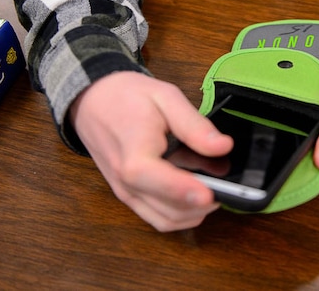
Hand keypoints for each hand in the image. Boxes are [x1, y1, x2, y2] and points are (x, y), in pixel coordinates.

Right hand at [69, 71, 232, 231]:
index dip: (187, 191)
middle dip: (202, 202)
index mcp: (134, 155)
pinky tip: (196, 192)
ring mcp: (126, 193)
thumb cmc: (127, 96)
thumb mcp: (165, 97)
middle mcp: (126, 182)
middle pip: (170, 210)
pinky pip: (158, 217)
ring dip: (194, 210)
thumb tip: (223, 146)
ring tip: (212, 183)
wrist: (92, 102)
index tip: (212, 195)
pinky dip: (181, 213)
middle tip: (226, 182)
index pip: (159, 182)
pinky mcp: (128, 197)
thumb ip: (194, 125)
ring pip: (167, 220)